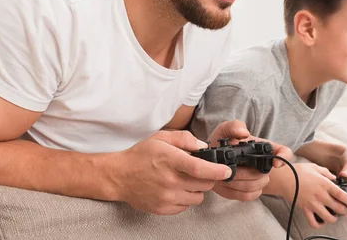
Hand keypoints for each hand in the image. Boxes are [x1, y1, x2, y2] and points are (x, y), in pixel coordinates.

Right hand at [112, 130, 232, 214]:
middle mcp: (170, 180)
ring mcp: (166, 197)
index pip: (200, 168)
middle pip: (204, 184)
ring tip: (185, 179)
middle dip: (208, 177)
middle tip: (199, 170)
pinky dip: (186, 198)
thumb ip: (184, 138)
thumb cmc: (141, 155)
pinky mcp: (163, 209)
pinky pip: (186, 206)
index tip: (227, 170)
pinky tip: (176, 189)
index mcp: (170, 160)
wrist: (119, 176)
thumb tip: (203, 147)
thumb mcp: (161, 138)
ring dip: (197, 189)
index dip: (217, 170)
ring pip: (197, 197)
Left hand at [207, 120, 293, 200]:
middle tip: (227, 168)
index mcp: (262, 148)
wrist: (214, 159)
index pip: (284, 152)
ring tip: (224, 175)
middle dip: (242, 173)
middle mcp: (264, 164)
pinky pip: (248, 196)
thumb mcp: (226, 130)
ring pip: (255, 187)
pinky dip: (235, 192)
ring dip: (237, 183)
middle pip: (264, 175)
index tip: (275, 163)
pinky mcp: (249, 191)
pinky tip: (226, 184)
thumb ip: (234, 126)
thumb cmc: (223, 143)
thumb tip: (244, 133)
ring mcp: (258, 180)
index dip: (284, 157)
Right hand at [283, 163, 346, 227]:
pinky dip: (319, 224)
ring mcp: (313, 204)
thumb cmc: (298, 171)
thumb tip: (334, 177)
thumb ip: (327, 173)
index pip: (342, 195)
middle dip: (345, 211)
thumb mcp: (315, 167)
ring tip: (334, 214)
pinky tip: (321, 219)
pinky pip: (314, 222)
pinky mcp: (305, 209)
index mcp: (324, 184)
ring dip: (334, 218)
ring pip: (329, 218)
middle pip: (339, 209)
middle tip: (346, 209)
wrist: (283, 178)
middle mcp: (320, 195)